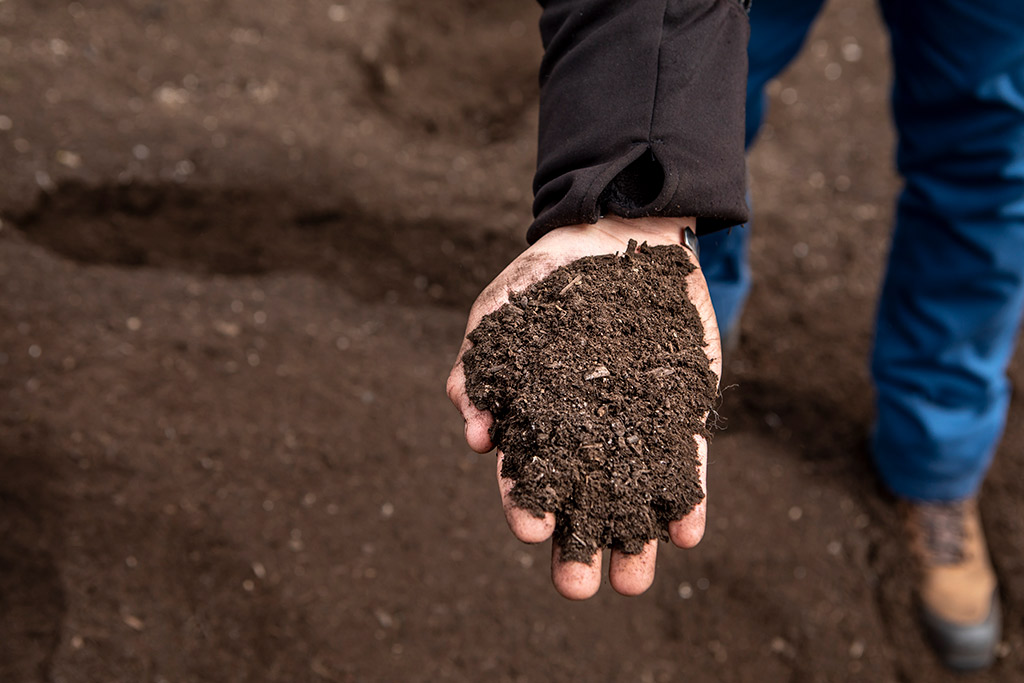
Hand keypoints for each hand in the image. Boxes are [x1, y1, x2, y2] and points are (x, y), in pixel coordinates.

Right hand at [446, 216, 721, 598]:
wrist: (621, 236)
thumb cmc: (552, 276)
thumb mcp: (504, 310)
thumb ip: (479, 363)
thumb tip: (472, 426)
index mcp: (536, 418)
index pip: (526, 474)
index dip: (524, 503)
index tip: (531, 529)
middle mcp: (583, 435)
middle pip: (578, 504)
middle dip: (575, 548)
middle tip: (576, 587)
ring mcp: (634, 428)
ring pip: (631, 500)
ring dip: (632, 544)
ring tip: (631, 583)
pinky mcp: (681, 416)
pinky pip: (685, 468)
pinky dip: (688, 502)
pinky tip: (687, 532)